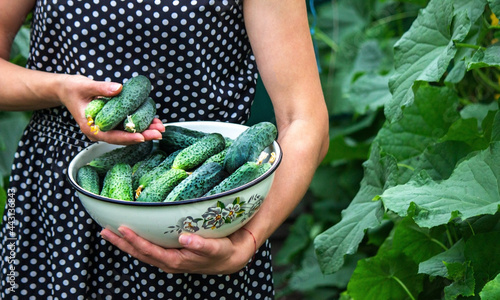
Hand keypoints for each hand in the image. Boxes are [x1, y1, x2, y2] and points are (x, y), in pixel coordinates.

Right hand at [57, 74, 163, 144]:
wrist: (66, 89)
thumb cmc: (73, 88)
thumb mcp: (85, 85)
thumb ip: (102, 87)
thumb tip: (119, 89)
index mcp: (90, 127)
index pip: (111, 136)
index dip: (127, 137)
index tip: (142, 137)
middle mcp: (99, 131)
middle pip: (123, 137)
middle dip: (142, 135)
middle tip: (159, 133)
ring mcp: (105, 128)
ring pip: (127, 133)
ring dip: (144, 130)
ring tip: (160, 127)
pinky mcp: (111, 123)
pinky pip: (126, 126)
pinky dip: (139, 123)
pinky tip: (153, 121)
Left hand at [100, 226, 256, 274]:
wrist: (227, 259)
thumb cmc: (221, 252)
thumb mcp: (215, 248)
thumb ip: (201, 244)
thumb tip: (185, 237)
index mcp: (176, 261)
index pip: (150, 251)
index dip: (135, 240)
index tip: (122, 229)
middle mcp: (167, 262)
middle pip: (139, 253)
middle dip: (121, 243)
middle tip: (104, 231)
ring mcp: (166, 260)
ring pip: (141, 253)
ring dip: (124, 244)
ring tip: (109, 232)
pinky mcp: (168, 255)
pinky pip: (147, 250)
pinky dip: (135, 243)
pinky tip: (128, 236)